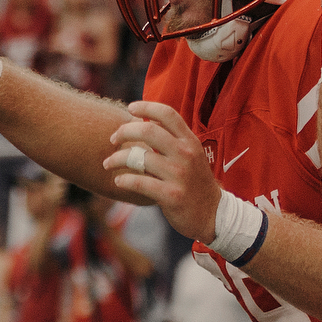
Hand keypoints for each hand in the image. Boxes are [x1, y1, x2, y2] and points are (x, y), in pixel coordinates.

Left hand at [104, 101, 221, 241]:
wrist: (213, 214)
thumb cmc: (194, 182)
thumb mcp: (191, 155)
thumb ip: (172, 140)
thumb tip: (143, 124)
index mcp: (190, 141)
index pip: (168, 114)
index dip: (147, 107)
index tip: (130, 108)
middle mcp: (186, 154)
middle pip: (148, 131)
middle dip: (124, 132)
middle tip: (113, 139)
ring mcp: (179, 175)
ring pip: (138, 157)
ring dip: (116, 158)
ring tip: (108, 163)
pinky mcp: (171, 195)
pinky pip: (139, 182)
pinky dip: (124, 180)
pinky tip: (118, 181)